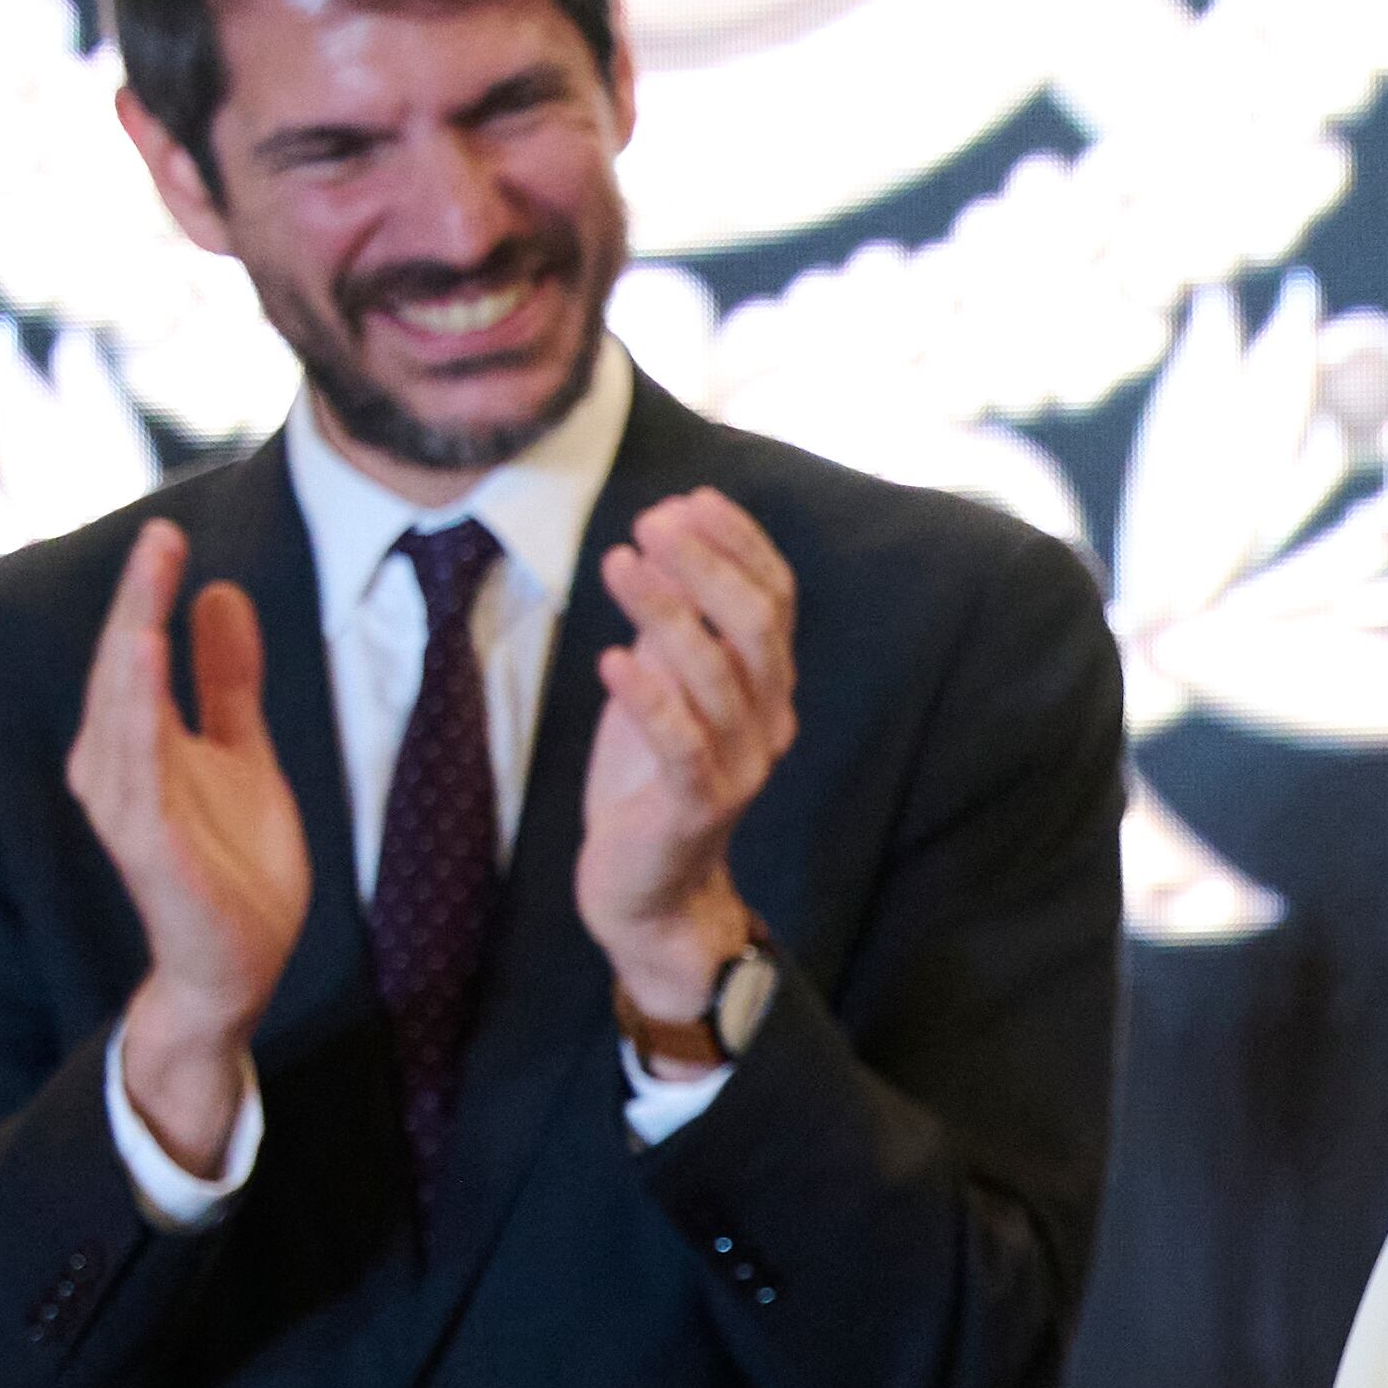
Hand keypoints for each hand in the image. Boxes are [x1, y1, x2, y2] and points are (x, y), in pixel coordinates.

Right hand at [65, 522, 305, 1176]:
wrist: (239, 963)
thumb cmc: (232, 861)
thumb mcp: (243, 751)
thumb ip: (227, 678)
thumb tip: (220, 591)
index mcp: (137, 742)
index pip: (133, 651)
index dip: (145, 593)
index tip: (167, 533)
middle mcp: (118, 770)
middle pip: (119, 673)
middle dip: (134, 607)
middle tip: (159, 540)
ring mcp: (130, 814)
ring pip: (118, 723)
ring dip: (127, 664)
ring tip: (144, 606)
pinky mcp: (151, 856)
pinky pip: (137, 789)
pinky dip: (138, 741)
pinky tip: (148, 697)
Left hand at [576, 491, 796, 1022]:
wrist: (648, 888)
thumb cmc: (650, 780)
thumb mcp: (667, 685)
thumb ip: (677, 623)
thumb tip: (669, 533)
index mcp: (768, 686)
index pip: (776, 598)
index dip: (739, 543)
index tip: (689, 499)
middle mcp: (769, 721)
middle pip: (759, 627)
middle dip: (708, 565)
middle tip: (651, 523)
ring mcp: (739, 767)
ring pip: (718, 677)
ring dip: (668, 611)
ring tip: (618, 562)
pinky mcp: (696, 809)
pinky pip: (682, 745)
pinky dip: (649, 698)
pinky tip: (611, 658)